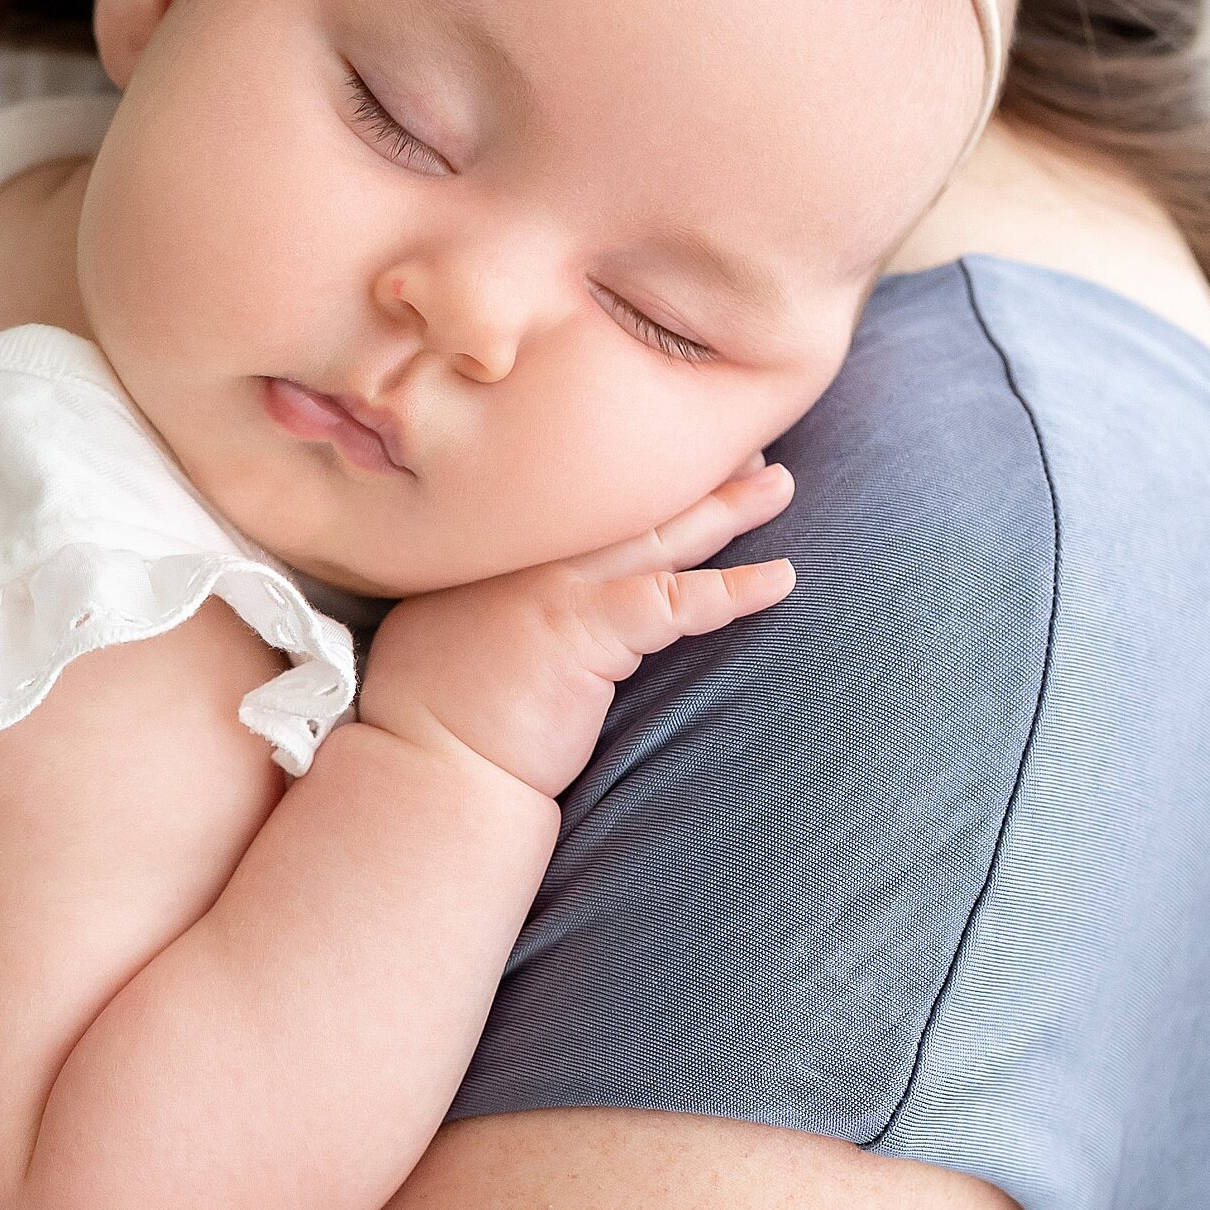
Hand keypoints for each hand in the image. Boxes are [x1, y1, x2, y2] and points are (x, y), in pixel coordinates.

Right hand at [359, 462, 795, 798]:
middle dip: (691, 470)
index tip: (670, 455)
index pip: (579, 504)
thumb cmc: (432, 715)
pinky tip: (782, 579)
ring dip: (727, 507)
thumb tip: (510, 607)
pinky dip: (734, 589)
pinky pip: (677, 600)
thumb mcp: (444, 632)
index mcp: (496, 551)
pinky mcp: (586, 631)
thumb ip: (483, 600)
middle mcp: (528, 555)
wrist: (427, 766)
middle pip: (627, 503)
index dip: (633, 477)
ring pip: (660, 535)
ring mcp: (557, 587)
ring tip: (779, 482)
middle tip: (744, 443)